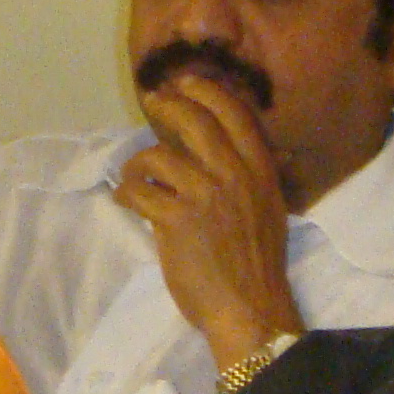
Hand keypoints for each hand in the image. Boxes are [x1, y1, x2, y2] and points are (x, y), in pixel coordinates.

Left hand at [118, 67, 302, 369]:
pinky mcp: (175, 220)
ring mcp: (204, 195)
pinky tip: (125, 200)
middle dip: (169, 105)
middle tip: (154, 103)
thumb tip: (227, 149)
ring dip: (138, 164)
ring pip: (157, 156)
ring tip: (134, 176)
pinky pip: (138, 191)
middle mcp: (233, 175)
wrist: (250, 310)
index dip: (206, 91)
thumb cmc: (257, 265)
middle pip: (194, 119)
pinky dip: (126, 193)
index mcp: (259, 171)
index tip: (186, 83)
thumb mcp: (268, 210)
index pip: (234, 113)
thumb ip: (250, 177)